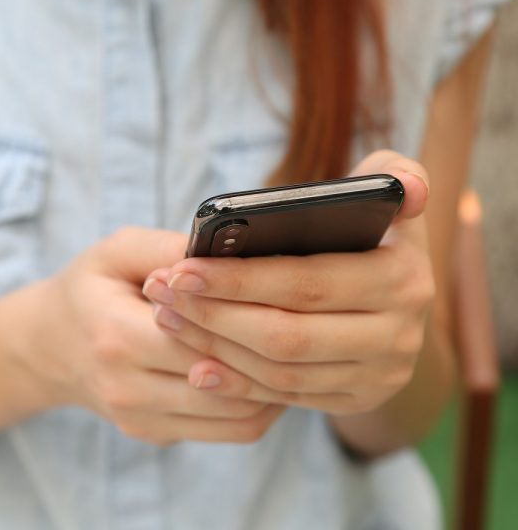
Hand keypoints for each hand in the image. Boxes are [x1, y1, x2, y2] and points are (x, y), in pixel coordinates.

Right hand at [15, 227, 282, 444]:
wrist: (52, 345)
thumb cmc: (90, 288)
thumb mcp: (117, 251)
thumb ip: (168, 248)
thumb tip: (228, 253)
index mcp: (116, 336)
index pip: (203, 335)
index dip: (249, 315)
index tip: (287, 292)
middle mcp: (127, 389)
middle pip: (227, 380)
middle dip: (271, 351)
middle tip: (307, 321)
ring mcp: (141, 420)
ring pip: (237, 416)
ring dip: (275, 385)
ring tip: (297, 348)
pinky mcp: (155, 434)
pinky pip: (227, 430)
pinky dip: (258, 404)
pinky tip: (270, 371)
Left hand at [144, 151, 434, 414]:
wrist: (396, 299)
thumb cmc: (374, 233)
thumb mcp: (389, 194)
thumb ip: (395, 172)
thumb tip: (408, 189)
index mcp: (402, 278)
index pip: (306, 283)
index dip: (239, 279)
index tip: (182, 268)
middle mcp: (398, 335)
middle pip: (286, 334)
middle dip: (215, 315)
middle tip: (163, 293)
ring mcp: (379, 375)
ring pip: (281, 370)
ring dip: (216, 348)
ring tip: (169, 319)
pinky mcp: (356, 399)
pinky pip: (288, 397)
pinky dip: (239, 383)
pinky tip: (198, 366)